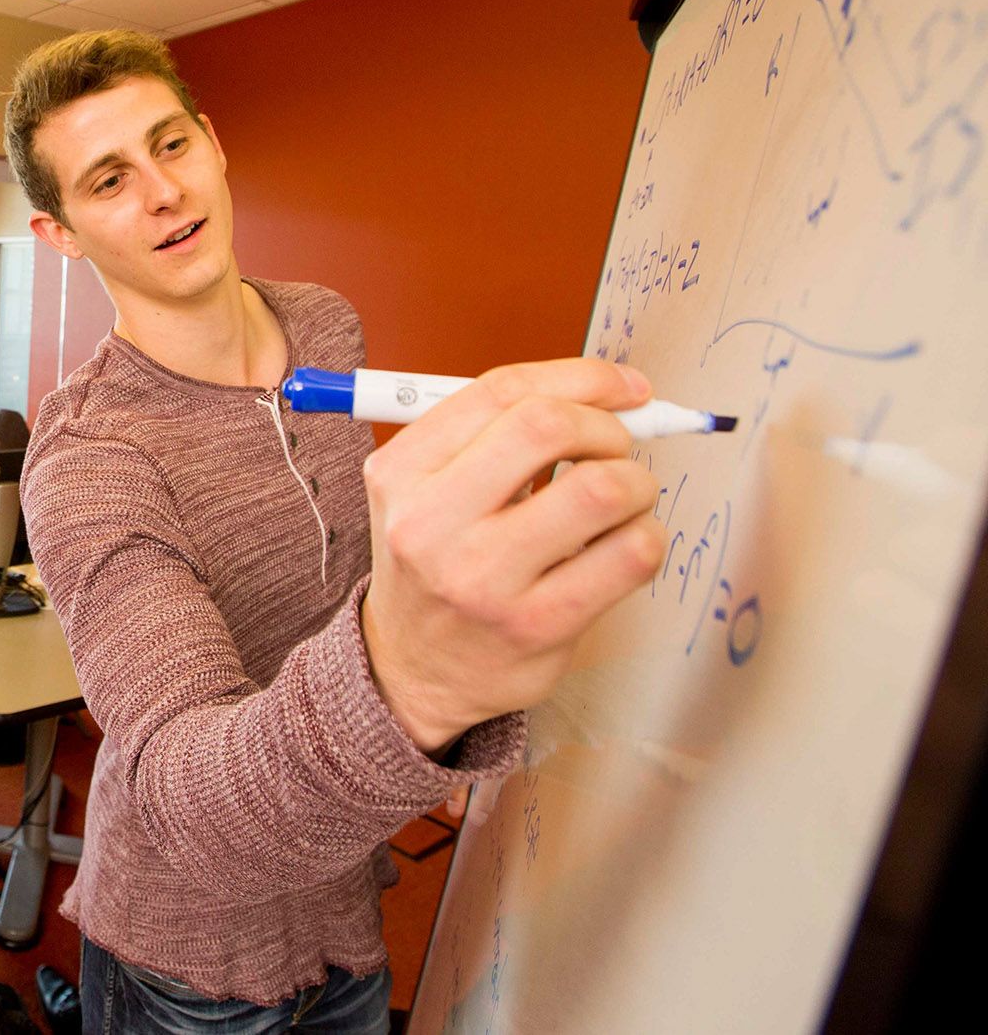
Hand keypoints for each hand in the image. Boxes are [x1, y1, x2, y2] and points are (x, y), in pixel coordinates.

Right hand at [357, 359, 664, 755]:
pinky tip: (623, 544)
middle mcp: (431, 521)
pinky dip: (646, 535)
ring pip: (601, 489)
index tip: (626, 387)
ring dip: (635, 482)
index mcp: (400, 472)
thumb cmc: (436, 564)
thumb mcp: (424, 488)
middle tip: (617, 447)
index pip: (500, 392)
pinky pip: (630, 554)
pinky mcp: (536, 625)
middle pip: (548, 426)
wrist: (412, 670)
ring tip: (622, 499)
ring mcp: (483, 578)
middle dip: (607, 426)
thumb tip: (614, 393)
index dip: (581, 377)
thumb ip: (494, 434)